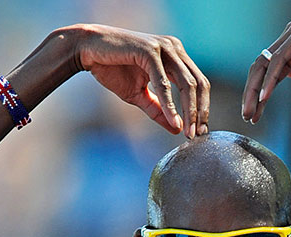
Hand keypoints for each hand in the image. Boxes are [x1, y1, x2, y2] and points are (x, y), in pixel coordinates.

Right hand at [69, 24, 209, 137]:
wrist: (88, 51)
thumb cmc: (113, 68)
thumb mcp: (139, 95)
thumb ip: (158, 110)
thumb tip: (178, 130)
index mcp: (175, 56)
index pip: (198, 83)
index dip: (202, 108)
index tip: (200, 131)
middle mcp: (174, 48)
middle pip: (198, 84)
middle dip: (199, 112)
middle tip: (196, 135)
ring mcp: (163, 47)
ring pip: (186, 83)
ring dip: (188, 111)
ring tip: (187, 132)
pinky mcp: (149, 50)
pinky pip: (164, 83)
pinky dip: (169, 104)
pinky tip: (172, 121)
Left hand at [242, 12, 290, 122]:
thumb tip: (288, 74)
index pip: (269, 70)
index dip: (259, 92)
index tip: (255, 114)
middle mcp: (290, 37)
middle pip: (261, 67)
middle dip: (252, 93)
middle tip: (247, 115)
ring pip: (265, 64)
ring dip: (256, 90)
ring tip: (252, 111)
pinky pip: (279, 61)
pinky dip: (270, 80)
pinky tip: (265, 97)